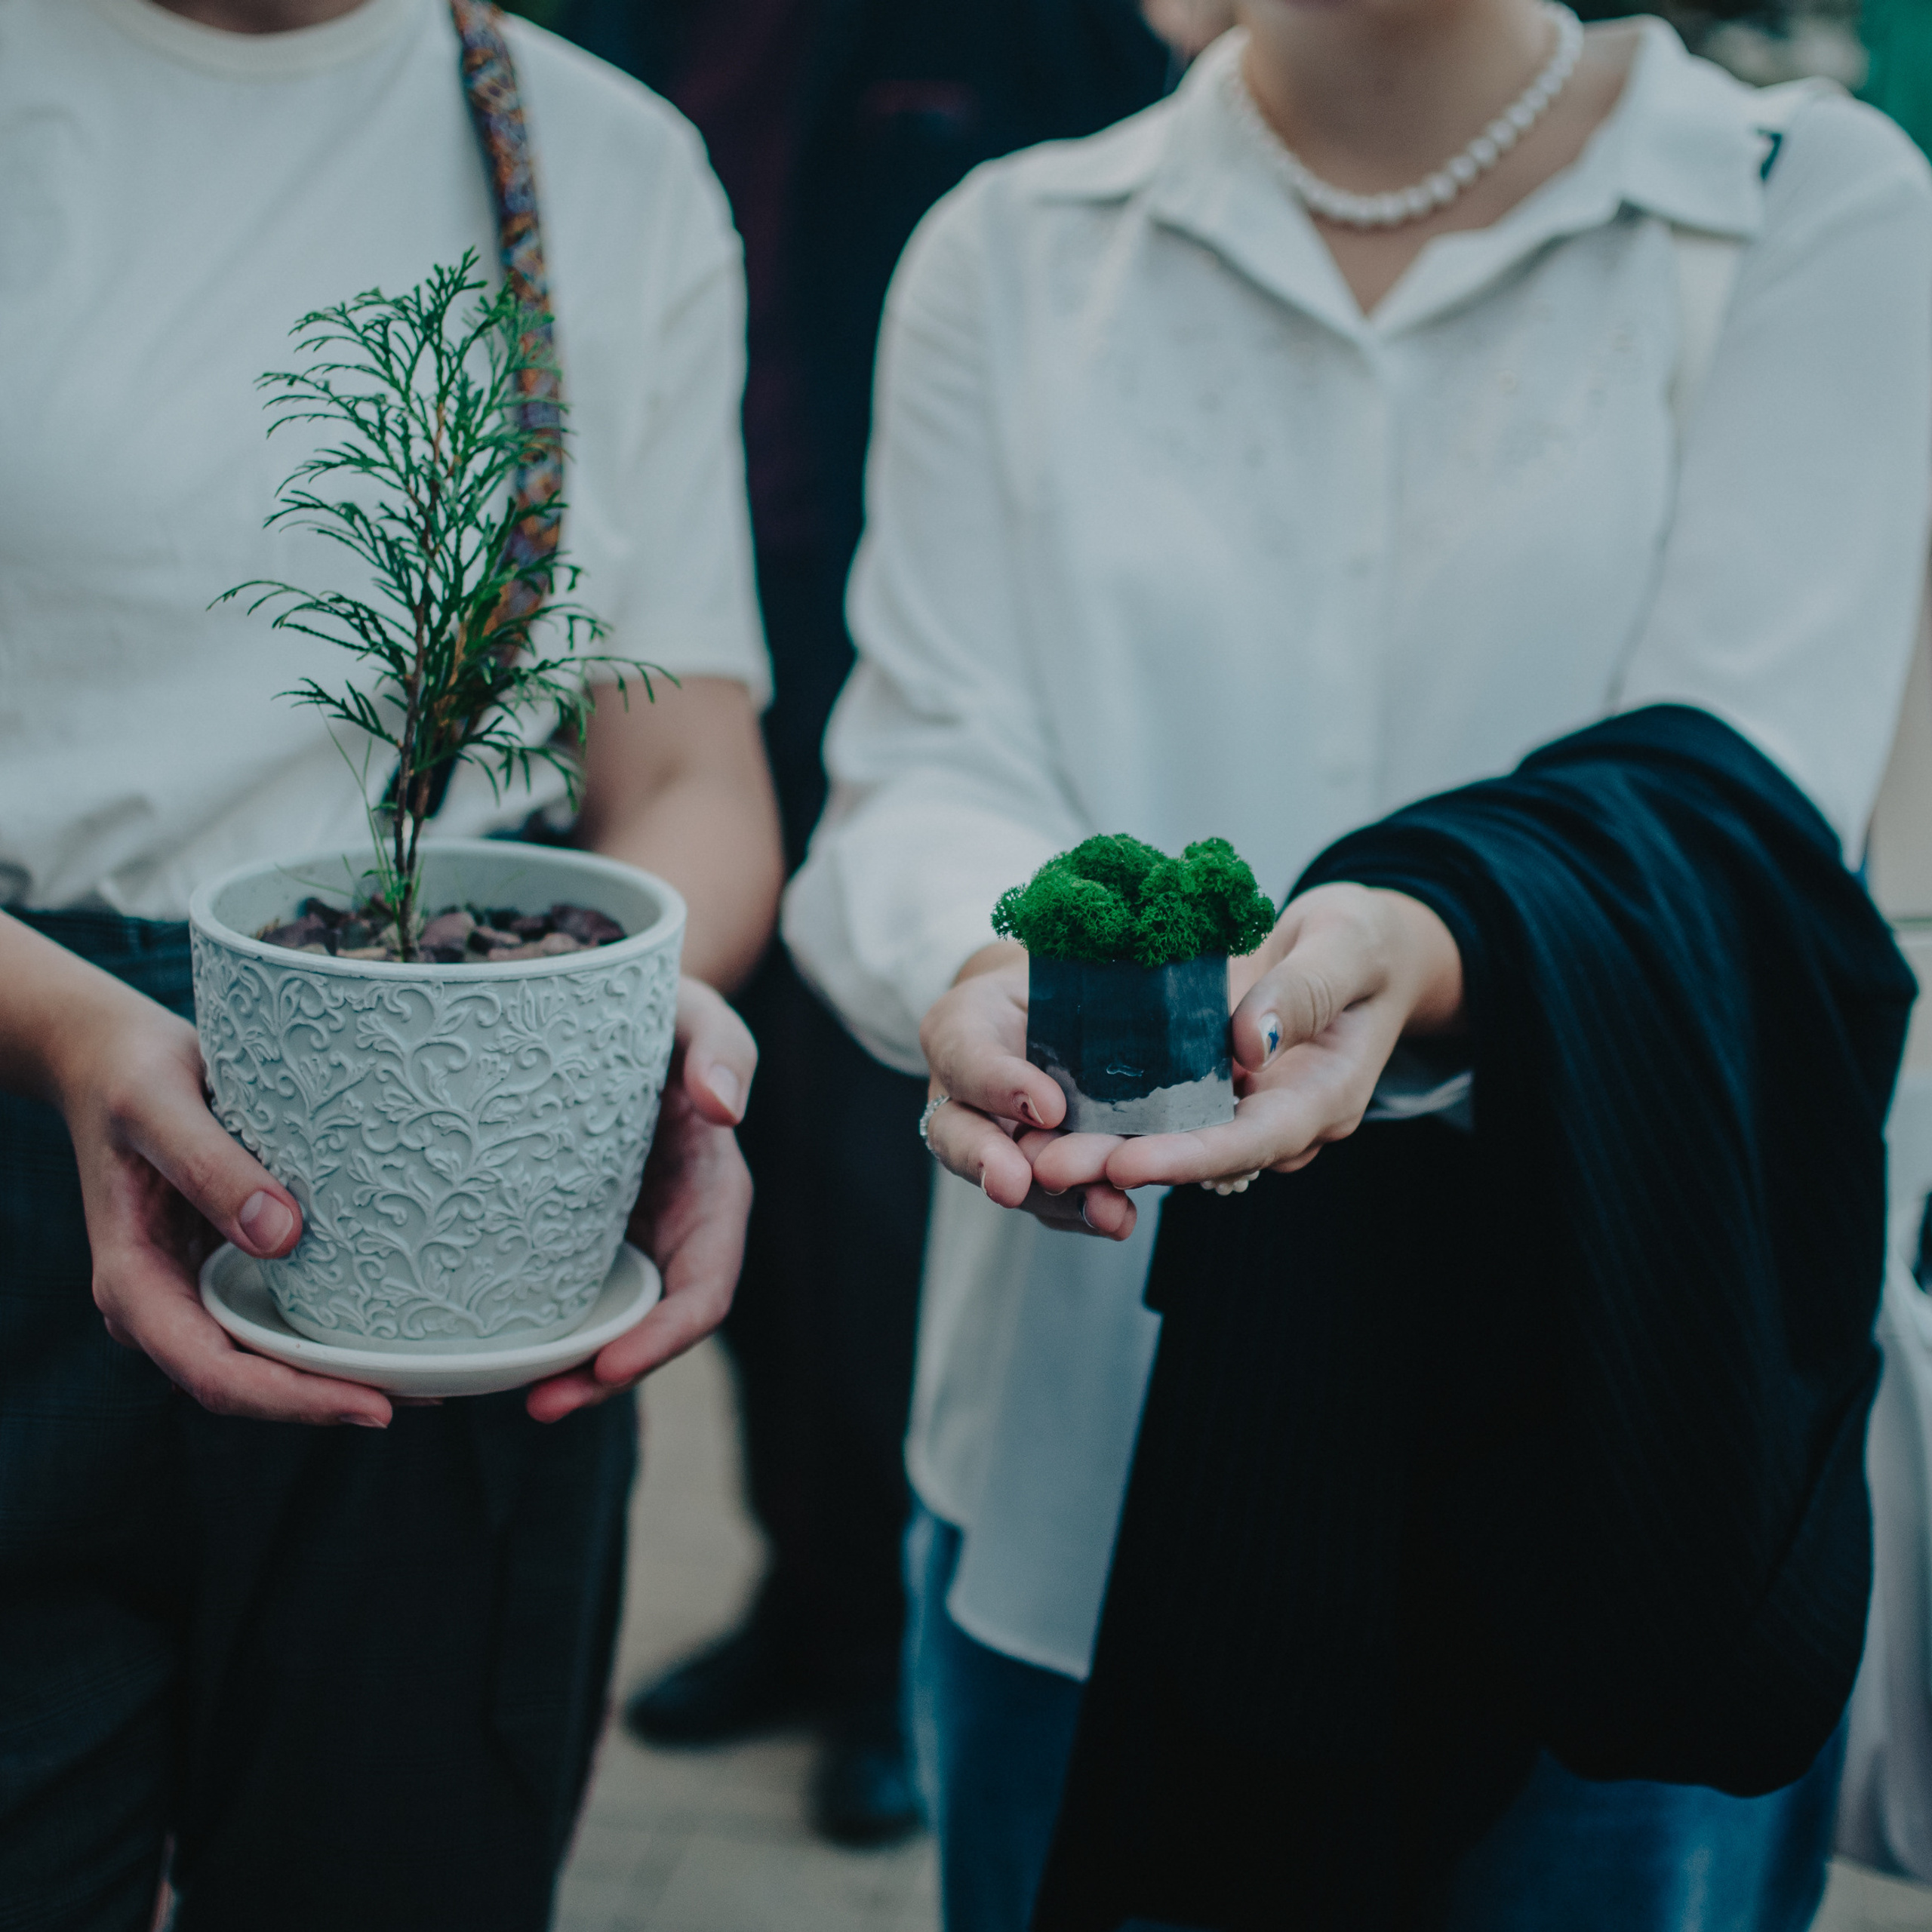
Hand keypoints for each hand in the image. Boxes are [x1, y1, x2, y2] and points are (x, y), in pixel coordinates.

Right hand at [49, 985, 393, 1427]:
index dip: (295, 1400)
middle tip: (430, 1396)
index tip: (376, 1406)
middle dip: (331, 1400)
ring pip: (267, 1362)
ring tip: (431, 1378)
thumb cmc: (133, 1075)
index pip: (214, 1373)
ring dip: (338, 1376)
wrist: (112, 1059)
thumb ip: (207, 1166)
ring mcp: (194, 1292)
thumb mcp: (157, 1106)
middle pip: (249, 1384)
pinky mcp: (226, 1268)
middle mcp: (162, 1305)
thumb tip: (280, 1236)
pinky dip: (331, 1335)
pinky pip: (278, 1319)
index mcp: (132, 1284)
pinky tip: (394, 1329)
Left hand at [525, 976, 756, 1421]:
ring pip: (602, 1325)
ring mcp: (622, 1237)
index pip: (703, 1290)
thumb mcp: (697, 1014)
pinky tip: (476, 1341)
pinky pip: (558, 1292)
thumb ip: (721, 1047)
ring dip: (563, 1370)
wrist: (608, 1003)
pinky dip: (530, 1328)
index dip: (663, 1338)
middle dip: (603, 1378)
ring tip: (502, 1394)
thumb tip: (725, 1105)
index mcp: (713, 1195)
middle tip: (537, 1403)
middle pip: (649, 1329)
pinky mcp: (568, 1230)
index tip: (610, 1365)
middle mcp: (672, 1231)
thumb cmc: (659, 1008)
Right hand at [916, 944, 1137, 1240]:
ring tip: (1102, 1210)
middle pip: (958, 1134)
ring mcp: (993, 1138)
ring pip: (1007, 1178)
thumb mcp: (1064, 957)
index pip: (963, 1052)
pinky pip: (1050, 1202)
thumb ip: (1084, 974)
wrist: (1069, 1004)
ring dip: (1053, 1200)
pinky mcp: (1036, 1172)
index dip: (999, 1083)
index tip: (1047, 1106)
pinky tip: (1118, 1218)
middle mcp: (962, 1091)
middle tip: (1015, 1183)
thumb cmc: (1063, 975)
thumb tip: (1147, 1023)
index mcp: (960, 1026)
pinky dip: (1084, 1214)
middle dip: (989, 1161)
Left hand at [1031, 883, 1462, 1198]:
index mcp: (1322, 1097)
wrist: (1365, 946)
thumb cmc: (1364, 941)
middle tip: (1047, 1167)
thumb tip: (1250, 1044)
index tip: (1126, 1162)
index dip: (1188, 1157)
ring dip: (1102, 1150)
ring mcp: (1242, 1105)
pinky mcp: (1210, 1084)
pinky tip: (1047, 1114)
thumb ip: (1304, 993)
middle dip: (1121, 1165)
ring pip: (1169, 1140)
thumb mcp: (1345, 947)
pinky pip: (1159, 1108)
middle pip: (1197, 1155)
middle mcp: (1277, 1117)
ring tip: (1032, 1153)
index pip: (1251, 1140)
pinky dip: (1108, 1115)